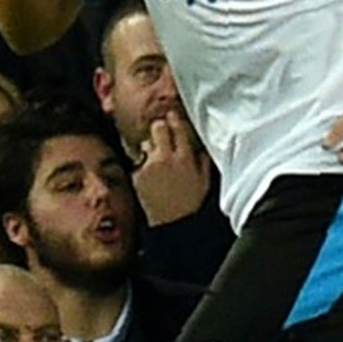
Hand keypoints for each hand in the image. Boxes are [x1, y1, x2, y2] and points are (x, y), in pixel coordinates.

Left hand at [133, 110, 211, 224]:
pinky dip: (143, 165)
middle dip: (160, 128)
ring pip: (146, 143)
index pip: (178, 127)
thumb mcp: (205, 181)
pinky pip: (138, 161)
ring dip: (151, 147)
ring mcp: (149, 166)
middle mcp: (166, 158)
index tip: (172, 116)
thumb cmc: (191, 204)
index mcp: (185, 157)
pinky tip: (152, 175)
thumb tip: (199, 146)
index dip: (175, 119)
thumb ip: (202, 160)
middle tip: (163, 134)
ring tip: (157, 159)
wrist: (173, 225)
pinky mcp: (137, 175)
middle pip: (158, 127)